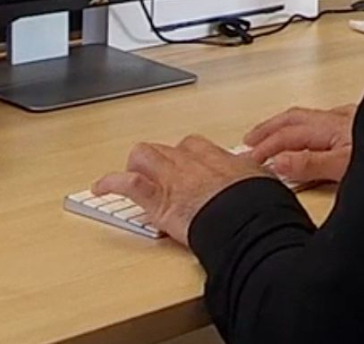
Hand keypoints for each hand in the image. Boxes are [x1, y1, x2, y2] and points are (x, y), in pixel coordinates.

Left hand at [94, 136, 269, 247]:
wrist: (247, 219)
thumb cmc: (257, 205)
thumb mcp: (263, 182)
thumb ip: (255, 177)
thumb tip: (262, 176)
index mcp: (217, 157)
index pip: (195, 146)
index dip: (187, 155)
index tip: (189, 165)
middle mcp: (191, 161)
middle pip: (168, 148)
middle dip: (162, 159)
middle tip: (162, 174)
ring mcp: (172, 178)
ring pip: (144, 155)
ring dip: (137, 165)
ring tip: (134, 175)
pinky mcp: (157, 199)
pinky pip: (127, 183)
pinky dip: (111, 183)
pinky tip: (101, 186)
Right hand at [243, 104, 356, 186]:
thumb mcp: (344, 167)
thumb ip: (310, 164)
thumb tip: (278, 162)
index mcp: (331, 126)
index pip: (287, 135)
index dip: (266, 147)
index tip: (249, 160)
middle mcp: (341, 118)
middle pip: (294, 118)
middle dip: (269, 128)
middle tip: (250, 140)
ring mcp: (354, 120)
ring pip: (312, 117)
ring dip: (289, 125)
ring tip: (275, 135)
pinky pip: (329, 121)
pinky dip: (312, 127)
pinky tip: (316, 133)